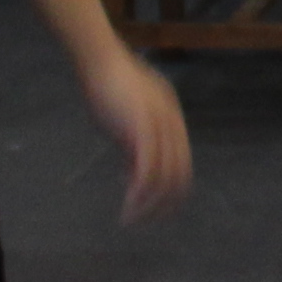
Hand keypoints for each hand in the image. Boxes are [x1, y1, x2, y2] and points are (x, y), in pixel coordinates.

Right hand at [81, 47, 194, 223]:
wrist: (99, 60)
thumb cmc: (108, 86)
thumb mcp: (126, 121)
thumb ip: (133, 145)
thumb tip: (132, 174)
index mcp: (173, 121)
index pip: (182, 165)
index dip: (170, 191)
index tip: (153, 208)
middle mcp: (173, 125)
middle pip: (180, 176)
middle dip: (163, 204)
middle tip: (143, 221)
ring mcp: (161, 126)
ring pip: (165, 178)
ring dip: (148, 204)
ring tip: (130, 219)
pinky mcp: (144, 128)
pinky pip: (148, 170)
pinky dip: (139, 194)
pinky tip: (127, 206)